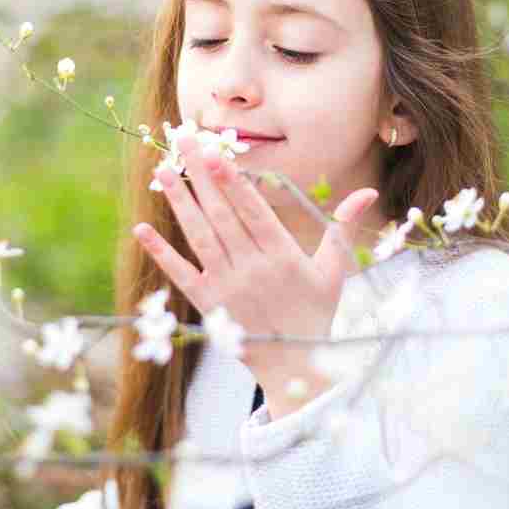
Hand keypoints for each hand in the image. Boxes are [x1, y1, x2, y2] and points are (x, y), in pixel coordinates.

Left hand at [132, 134, 378, 406]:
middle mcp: (253, 269)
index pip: (254, 213)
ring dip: (179, 203)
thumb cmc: (317, 313)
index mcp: (284, 256)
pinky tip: (142, 229)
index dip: (234, 184)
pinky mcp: (209, 305)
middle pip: (222, 215)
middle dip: (202, 176)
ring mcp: (227, 287)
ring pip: (200, 237)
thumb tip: (367, 192)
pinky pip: (181, 274)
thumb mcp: (335, 270)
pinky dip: (161, 252)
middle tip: (184, 142)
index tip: (218, 155)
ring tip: (161, 171)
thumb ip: (342, 227)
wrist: (295, 366)